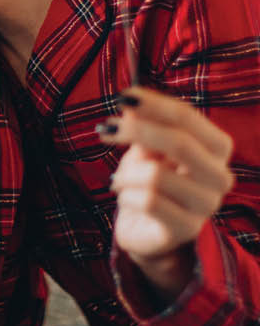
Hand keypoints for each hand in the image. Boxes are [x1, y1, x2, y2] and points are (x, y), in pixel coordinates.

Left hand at [97, 86, 234, 300]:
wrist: (146, 227)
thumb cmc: (150, 180)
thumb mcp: (146, 148)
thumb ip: (143, 126)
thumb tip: (130, 106)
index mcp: (216, 148)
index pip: (188, 117)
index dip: (154, 104)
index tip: (123, 96)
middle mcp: (220, 176)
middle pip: (180, 142)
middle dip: (137, 131)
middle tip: (106, 128)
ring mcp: (206, 205)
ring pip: (156, 176)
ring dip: (126, 174)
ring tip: (120, 179)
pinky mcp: (186, 228)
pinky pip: (148, 202)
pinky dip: (126, 196)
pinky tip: (126, 198)